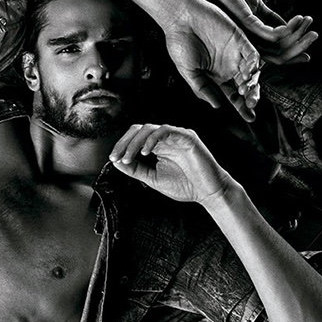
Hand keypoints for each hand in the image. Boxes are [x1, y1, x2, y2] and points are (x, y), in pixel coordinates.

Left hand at [109, 124, 234, 206]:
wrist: (208, 193)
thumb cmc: (185, 186)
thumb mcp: (153, 179)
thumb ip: (136, 170)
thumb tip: (117, 162)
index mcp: (158, 146)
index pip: (135, 138)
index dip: (122, 146)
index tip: (113, 159)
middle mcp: (166, 138)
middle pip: (139, 129)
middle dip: (124, 142)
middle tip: (116, 157)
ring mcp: (177, 135)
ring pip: (149, 129)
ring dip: (134, 143)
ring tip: (128, 158)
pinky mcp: (187, 137)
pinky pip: (165, 131)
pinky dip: (152, 140)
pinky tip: (144, 153)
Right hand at [163, 0, 260, 121]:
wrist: (181, 17)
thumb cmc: (180, 44)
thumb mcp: (189, 72)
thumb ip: (202, 89)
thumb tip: (217, 105)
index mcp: (217, 77)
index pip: (234, 96)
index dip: (242, 107)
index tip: (250, 118)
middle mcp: (229, 66)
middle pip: (246, 86)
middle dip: (251, 97)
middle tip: (252, 105)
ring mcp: (235, 53)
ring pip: (252, 72)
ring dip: (254, 83)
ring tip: (250, 92)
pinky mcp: (240, 38)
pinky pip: (253, 53)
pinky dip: (255, 64)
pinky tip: (252, 73)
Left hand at [196, 0, 317, 64]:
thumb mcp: (254, 5)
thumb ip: (269, 17)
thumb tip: (285, 26)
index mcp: (249, 37)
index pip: (274, 51)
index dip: (293, 50)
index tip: (308, 47)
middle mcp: (246, 40)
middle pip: (276, 54)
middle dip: (298, 47)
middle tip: (314, 37)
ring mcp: (244, 34)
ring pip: (274, 46)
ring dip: (295, 36)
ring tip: (307, 24)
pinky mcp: (243, 23)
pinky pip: (266, 33)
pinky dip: (283, 29)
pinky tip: (294, 22)